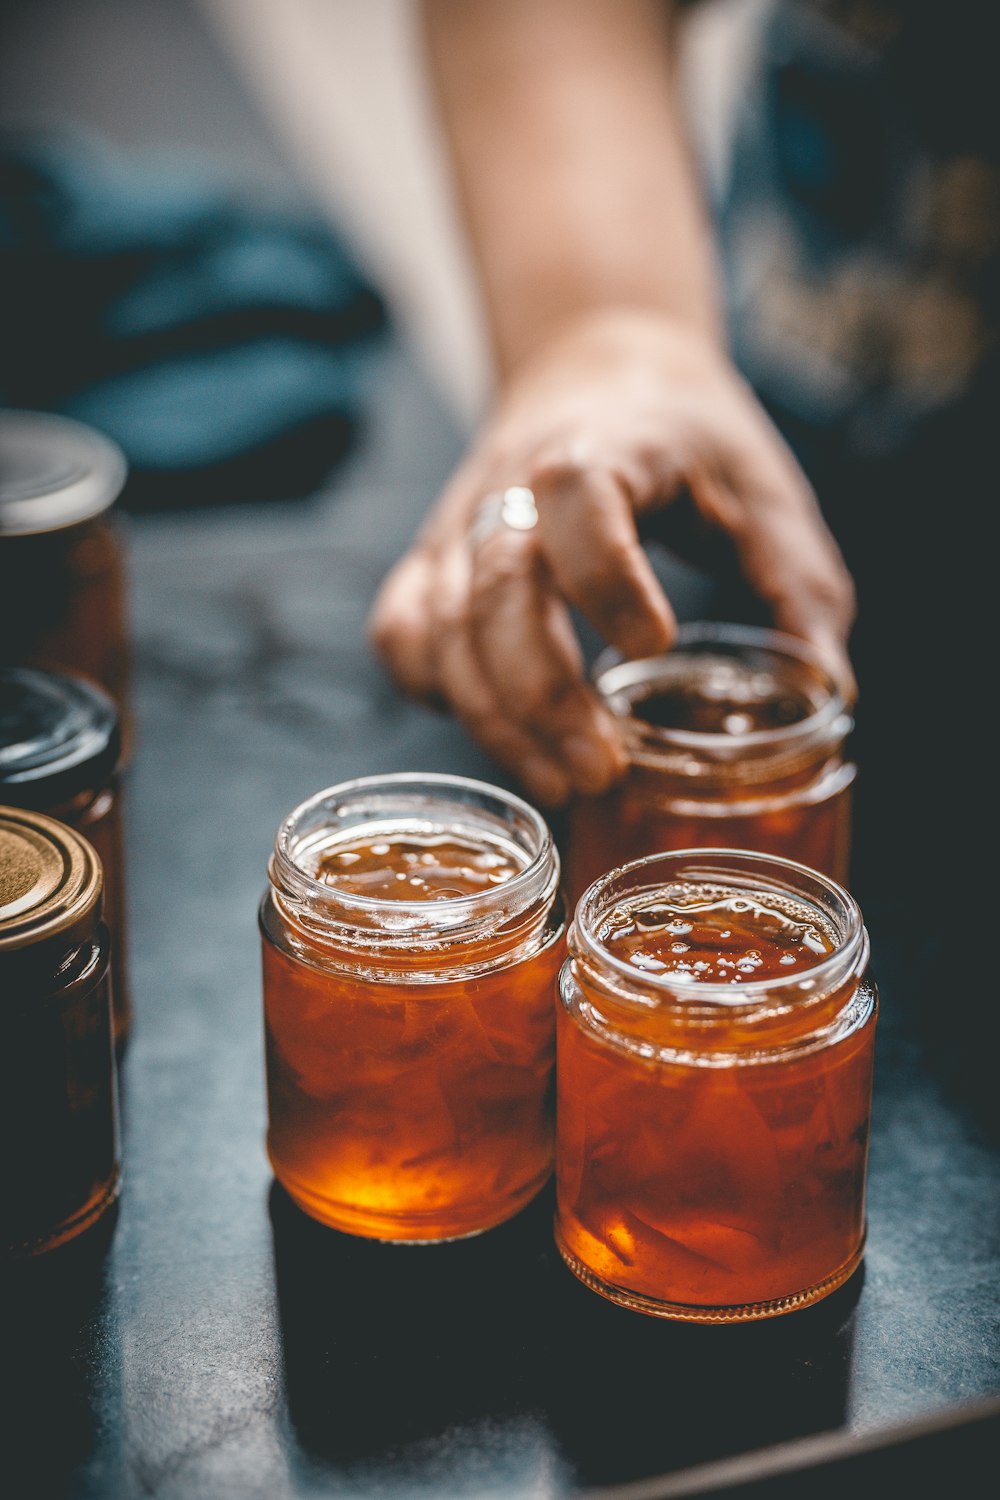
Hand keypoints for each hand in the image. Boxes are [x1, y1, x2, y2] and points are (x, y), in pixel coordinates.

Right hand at [368, 309, 855, 806]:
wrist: (593, 366)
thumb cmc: (686, 437)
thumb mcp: (763, 492)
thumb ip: (799, 586)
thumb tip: (829, 691)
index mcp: (604, 447)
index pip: (578, 497)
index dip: (607, 574)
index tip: (654, 644)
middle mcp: (510, 483)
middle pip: (495, 589)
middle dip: (542, 695)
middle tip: (603, 772)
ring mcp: (458, 525)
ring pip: (438, 627)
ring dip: (494, 718)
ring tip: (564, 784)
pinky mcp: (432, 561)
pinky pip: (402, 634)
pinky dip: (435, 691)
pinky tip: (496, 731)